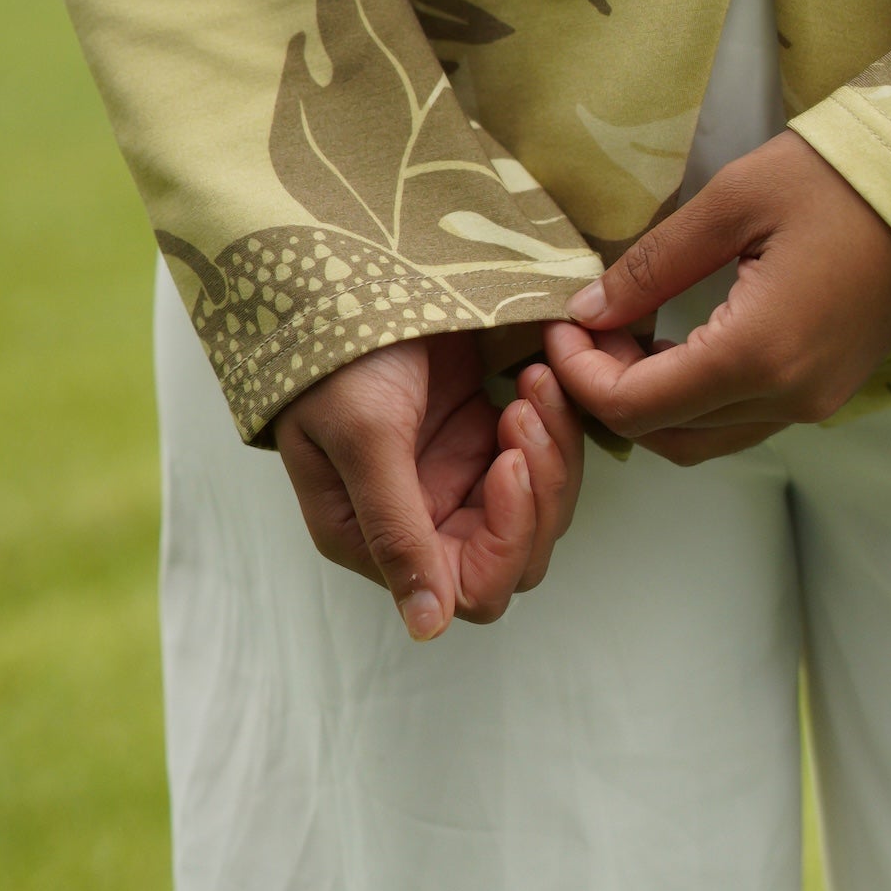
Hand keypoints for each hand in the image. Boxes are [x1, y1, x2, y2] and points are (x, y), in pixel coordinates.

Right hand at [273, 332, 583, 638]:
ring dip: (551, 449)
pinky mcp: (482, 437)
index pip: (470, 589)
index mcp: (371, 537)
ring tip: (531, 383)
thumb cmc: (337, 349)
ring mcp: (454, 479)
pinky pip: (545, 457)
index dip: (506, 537)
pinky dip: (553, 421)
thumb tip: (427, 628)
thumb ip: (396, 532)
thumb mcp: (364, 435)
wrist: (349, 262)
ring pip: (541, 507)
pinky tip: (534, 373)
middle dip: (538, 488)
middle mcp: (417, 521)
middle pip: (518, 554)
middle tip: (524, 407)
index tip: (511, 459)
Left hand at [543, 130, 890, 465]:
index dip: (579, 375)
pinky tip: (674, 340)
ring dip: (650, 401)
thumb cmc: (840, 179)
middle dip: (607, 390)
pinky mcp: (826, 393)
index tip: (561, 324)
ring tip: (626, 331)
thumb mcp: (731, 202)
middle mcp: (788, 398)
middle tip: (586, 327)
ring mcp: (813, 404)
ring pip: (700, 438)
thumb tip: (587, 311)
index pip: (635, 408)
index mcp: (758, 354)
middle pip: (662, 435)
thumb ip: (650, 266)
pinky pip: (739, 420)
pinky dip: (692, 397)